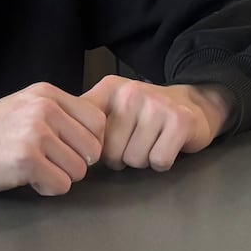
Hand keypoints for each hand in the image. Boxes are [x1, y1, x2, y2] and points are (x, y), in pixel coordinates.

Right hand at [0, 82, 108, 196]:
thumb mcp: (27, 106)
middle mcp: (45, 109)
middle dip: (76, 162)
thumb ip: (60, 114)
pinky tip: (29, 179)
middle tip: (51, 162)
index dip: (89, 141)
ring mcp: (36, 134)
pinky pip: (61, 185)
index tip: (70, 149)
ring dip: (60, 176)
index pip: (97, 121)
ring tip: (36, 169)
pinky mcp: (27, 160)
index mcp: (47, 94)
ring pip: (79, 170)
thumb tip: (97, 137)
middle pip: (93, 148)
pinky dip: (47, 188)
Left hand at [81, 77, 233, 172]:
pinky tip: (165, 146)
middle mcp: (130, 92)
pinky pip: (159, 161)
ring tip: (151, 142)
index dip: (93, 149)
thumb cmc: (145, 113)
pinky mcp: (180, 121)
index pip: (86, 132)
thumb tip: (56, 140)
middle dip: (122, 157)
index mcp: (109, 89)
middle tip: (136, 142)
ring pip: (134, 160)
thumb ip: (85, 120)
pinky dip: (162, 162)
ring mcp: (156, 105)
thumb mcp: (112, 107)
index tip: (101, 148)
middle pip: (110, 153)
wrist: (194, 103)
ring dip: (143, 160)